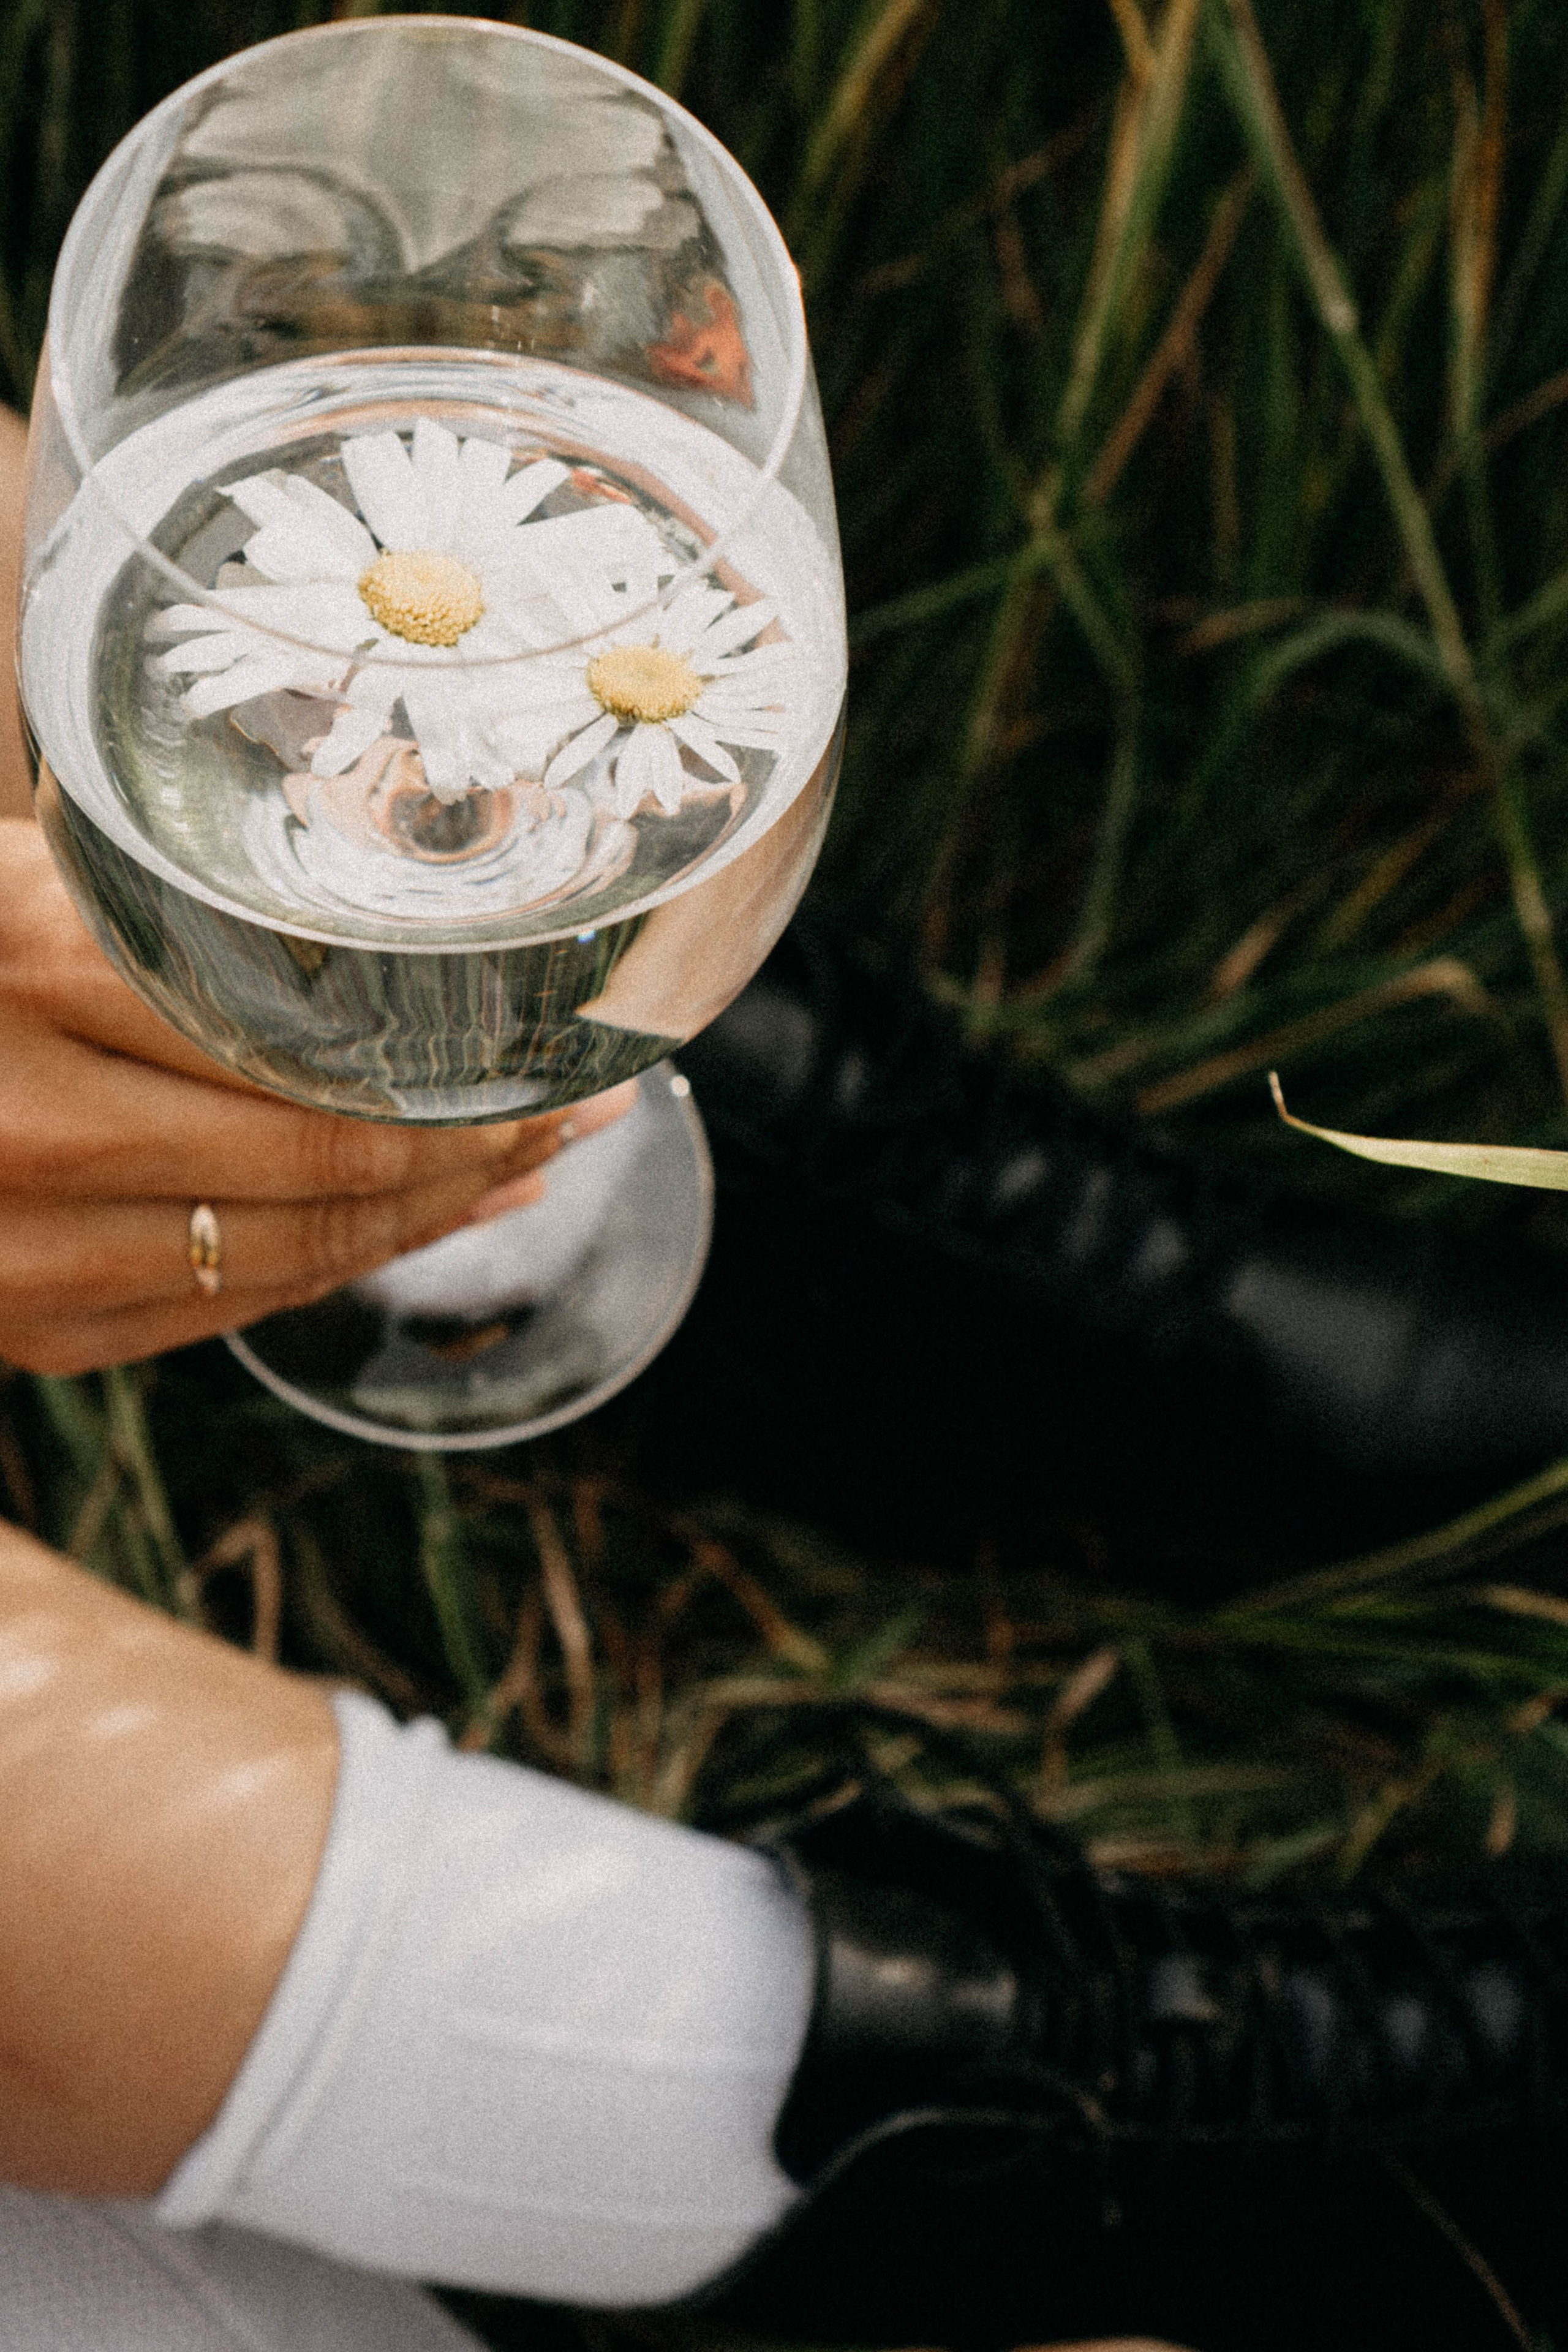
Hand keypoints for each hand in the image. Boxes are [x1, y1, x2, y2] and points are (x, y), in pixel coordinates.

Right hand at [0, 820, 631, 1373]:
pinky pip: (220, 1313)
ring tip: (523, 1175)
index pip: (314, 1057)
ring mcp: (21, 1252)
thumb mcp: (29, 884)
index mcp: (31, 968)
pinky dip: (330, 1271)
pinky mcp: (24, 1329)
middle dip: (481, 1152)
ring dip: (429, 1222)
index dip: (461, 1072)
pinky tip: (407, 1233)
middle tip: (578, 1120)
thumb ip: (169, 925)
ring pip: (288, 1254)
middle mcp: (28, 1125)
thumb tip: (375, 957)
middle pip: (326, 1164)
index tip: (558, 1054)